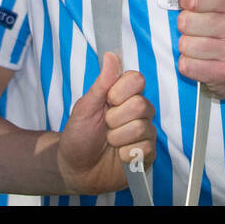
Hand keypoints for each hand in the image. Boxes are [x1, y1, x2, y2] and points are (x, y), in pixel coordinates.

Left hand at [57, 52, 156, 194]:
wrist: (76, 168)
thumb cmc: (79, 135)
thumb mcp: (85, 106)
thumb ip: (102, 83)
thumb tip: (111, 55)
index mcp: (123, 95)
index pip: (138, 79)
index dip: (122, 91)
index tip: (108, 100)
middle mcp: (138, 111)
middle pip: (141, 104)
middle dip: (115, 118)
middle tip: (105, 125)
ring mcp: (144, 132)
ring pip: (141, 127)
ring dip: (117, 137)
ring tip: (109, 141)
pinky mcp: (148, 153)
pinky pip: (144, 149)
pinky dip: (124, 154)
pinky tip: (118, 155)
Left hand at [176, 0, 224, 99]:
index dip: (186, 0)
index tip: (190, 3)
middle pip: (186, 22)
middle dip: (185, 25)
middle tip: (196, 28)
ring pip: (185, 45)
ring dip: (187, 45)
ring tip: (201, 44)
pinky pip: (187, 66)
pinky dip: (189, 64)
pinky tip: (202, 60)